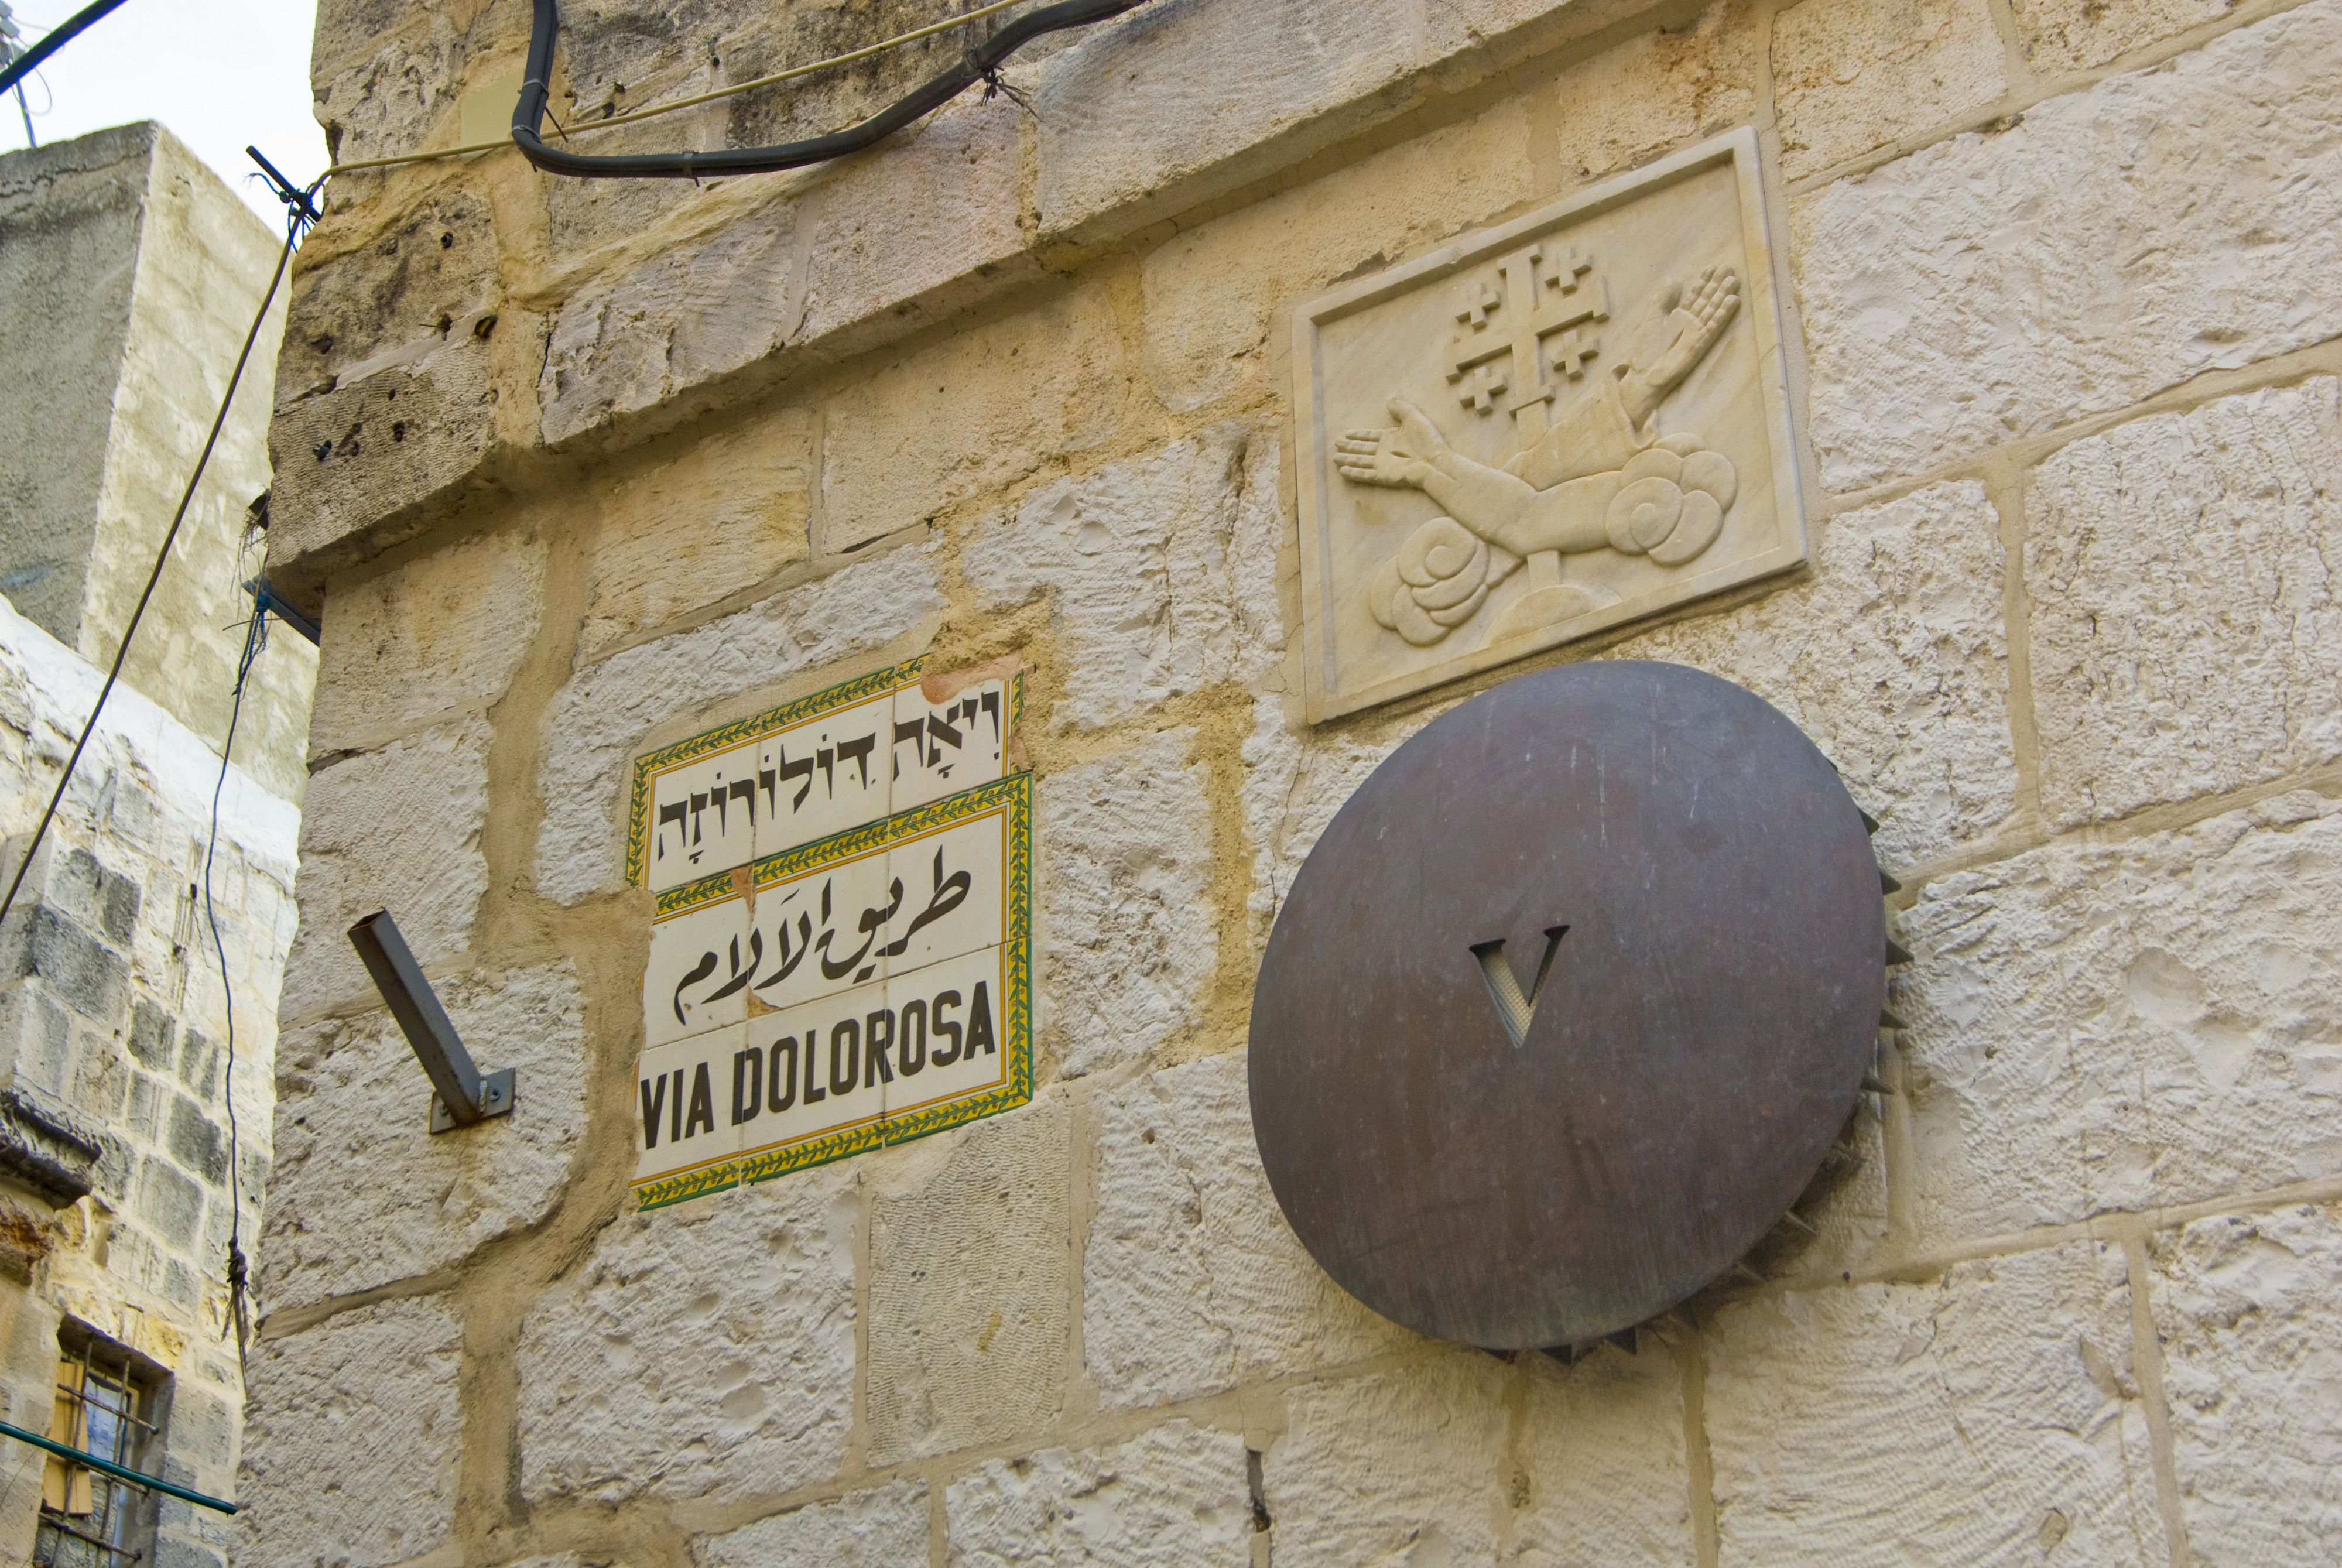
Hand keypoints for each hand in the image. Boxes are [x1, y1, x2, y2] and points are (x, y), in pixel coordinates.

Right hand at [1336, 398, 1447, 488]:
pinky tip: (1342, 471)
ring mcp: (1382, 464)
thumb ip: (1401, 408)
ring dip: (1348, 459)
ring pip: (1360, 461)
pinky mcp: (1383, 476)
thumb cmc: (1427, 440)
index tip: (1346, 432)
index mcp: (1391, 437)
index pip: (1370, 436)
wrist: (1435, 462)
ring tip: (1335, 457)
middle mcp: (1384, 451)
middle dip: (1349, 446)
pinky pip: (1364, 474)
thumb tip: (1391, 397)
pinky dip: (1353, 473)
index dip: (1358, 434)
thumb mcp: (1414, 417)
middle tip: (1336, 443)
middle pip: (1362, 448)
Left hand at [1635, 266, 1739, 396]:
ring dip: (1723, 295)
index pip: (1694, 295)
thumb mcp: (1652, 318)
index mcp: (1678, 316)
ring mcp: (1697, 332)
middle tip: (1728, 268)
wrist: (1645, 374)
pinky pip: (1715, 324)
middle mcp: (1690, 322)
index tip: (1712, 266)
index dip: (1703, 281)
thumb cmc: (1646, 350)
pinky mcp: (1701, 342)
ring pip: (1713, 309)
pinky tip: (1733, 299)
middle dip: (1717, 284)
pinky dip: (1724, 312)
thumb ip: (1662, 300)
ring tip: (1733, 280)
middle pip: (1707, 299)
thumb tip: (1673, 279)